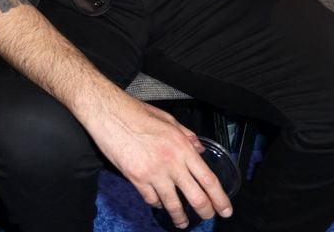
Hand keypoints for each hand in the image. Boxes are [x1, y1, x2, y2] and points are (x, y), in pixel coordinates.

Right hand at [87, 93, 232, 228]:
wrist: (108, 113)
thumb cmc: (134, 112)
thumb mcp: (168, 119)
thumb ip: (187, 135)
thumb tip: (199, 148)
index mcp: (182, 146)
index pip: (208, 180)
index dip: (220, 199)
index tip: (225, 209)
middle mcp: (171, 162)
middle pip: (196, 198)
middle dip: (205, 212)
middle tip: (207, 216)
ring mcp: (153, 172)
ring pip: (173, 204)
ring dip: (180, 217)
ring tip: (182, 222)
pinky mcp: (136, 178)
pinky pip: (151, 199)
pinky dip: (157, 204)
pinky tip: (159, 203)